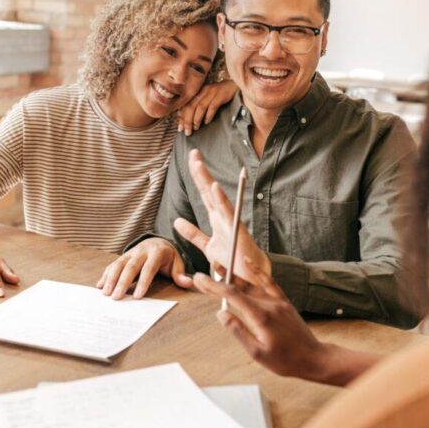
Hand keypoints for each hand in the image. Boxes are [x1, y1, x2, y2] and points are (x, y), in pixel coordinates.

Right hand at [96, 238, 190, 298]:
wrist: (158, 242)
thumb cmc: (168, 257)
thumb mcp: (177, 263)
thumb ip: (180, 274)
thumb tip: (188, 282)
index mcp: (156, 252)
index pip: (149, 268)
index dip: (143, 282)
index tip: (138, 296)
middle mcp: (141, 251)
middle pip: (130, 266)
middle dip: (122, 282)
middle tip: (116, 297)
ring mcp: (130, 253)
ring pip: (118, 264)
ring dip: (110, 278)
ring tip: (105, 293)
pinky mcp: (123, 256)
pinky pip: (112, 264)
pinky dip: (105, 275)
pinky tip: (100, 286)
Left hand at [173, 149, 269, 282]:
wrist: (251, 276)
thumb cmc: (233, 259)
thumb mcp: (207, 246)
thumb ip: (193, 234)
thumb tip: (177, 221)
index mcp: (215, 217)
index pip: (204, 192)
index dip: (197, 176)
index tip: (192, 158)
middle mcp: (222, 215)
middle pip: (208, 189)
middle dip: (200, 171)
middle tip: (193, 152)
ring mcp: (229, 221)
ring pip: (215, 196)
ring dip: (206, 179)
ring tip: (198, 164)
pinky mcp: (236, 229)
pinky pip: (227, 212)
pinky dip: (221, 199)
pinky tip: (214, 186)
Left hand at [177, 80, 236, 135]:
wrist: (234, 85)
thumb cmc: (219, 94)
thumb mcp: (206, 97)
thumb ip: (197, 105)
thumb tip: (185, 117)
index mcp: (198, 92)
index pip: (186, 105)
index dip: (182, 117)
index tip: (180, 128)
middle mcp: (203, 91)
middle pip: (191, 106)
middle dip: (187, 121)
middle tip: (187, 132)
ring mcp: (212, 92)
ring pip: (201, 107)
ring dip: (197, 119)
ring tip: (196, 128)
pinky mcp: (221, 95)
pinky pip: (213, 106)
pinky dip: (209, 115)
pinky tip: (207, 122)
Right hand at [193, 257, 329, 380]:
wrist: (312, 358)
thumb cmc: (285, 360)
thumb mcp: (257, 352)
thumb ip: (238, 331)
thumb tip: (221, 313)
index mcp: (260, 316)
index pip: (231, 296)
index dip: (213, 286)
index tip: (199, 279)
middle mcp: (269, 304)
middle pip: (239, 288)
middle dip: (218, 281)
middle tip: (201, 276)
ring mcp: (277, 301)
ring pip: (251, 283)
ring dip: (233, 275)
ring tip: (218, 267)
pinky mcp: (283, 301)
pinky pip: (269, 281)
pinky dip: (257, 271)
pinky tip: (248, 262)